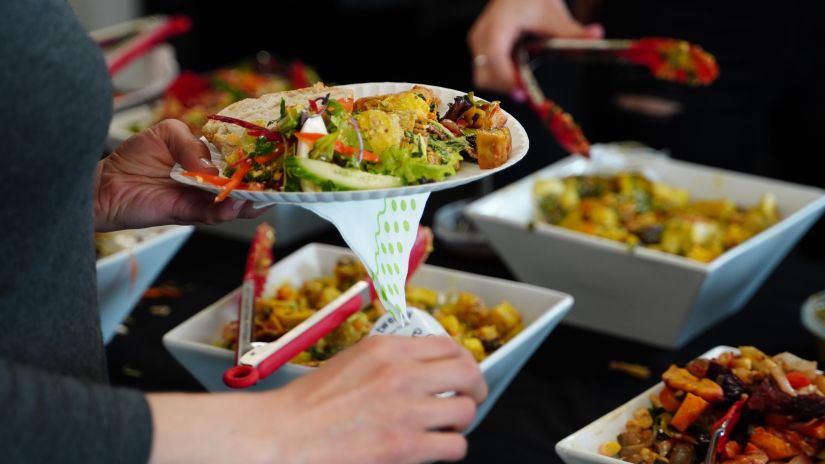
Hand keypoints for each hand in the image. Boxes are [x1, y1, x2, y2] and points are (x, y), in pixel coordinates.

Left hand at [95, 119, 266, 230]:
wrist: (105, 184)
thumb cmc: (135, 157)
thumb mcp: (168, 133)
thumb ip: (192, 144)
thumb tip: (210, 167)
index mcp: (208, 159)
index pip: (239, 159)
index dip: (257, 159)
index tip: (275, 156)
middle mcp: (209, 182)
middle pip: (243, 184)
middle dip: (263, 184)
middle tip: (280, 181)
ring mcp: (201, 199)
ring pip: (234, 203)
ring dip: (250, 201)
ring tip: (263, 195)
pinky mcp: (187, 213)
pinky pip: (212, 214)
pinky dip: (226, 210)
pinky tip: (236, 204)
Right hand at [147, 336, 486, 463]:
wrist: (283, 436)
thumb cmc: (308, 404)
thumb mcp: (351, 361)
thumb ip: (389, 360)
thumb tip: (422, 367)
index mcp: (386, 349)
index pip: (448, 345)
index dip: (462, 360)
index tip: (461, 372)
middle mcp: (401, 374)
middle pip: (467, 373)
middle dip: (475, 388)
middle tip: (470, 399)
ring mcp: (406, 411)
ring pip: (465, 411)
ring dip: (461, 421)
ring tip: (449, 427)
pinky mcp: (406, 447)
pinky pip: (454, 446)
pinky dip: (450, 449)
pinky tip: (436, 448)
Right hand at [468, 0, 603, 93]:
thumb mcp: (552, 13)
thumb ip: (571, 31)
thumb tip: (596, 35)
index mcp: (498, 24)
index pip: (494, 56)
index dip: (506, 77)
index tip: (522, 90)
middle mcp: (482, 35)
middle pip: (485, 73)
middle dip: (505, 86)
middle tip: (527, 92)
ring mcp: (478, 42)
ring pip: (484, 76)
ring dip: (503, 83)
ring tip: (524, 80)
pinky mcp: (481, 48)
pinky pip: (486, 70)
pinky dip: (501, 76)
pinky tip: (518, 71)